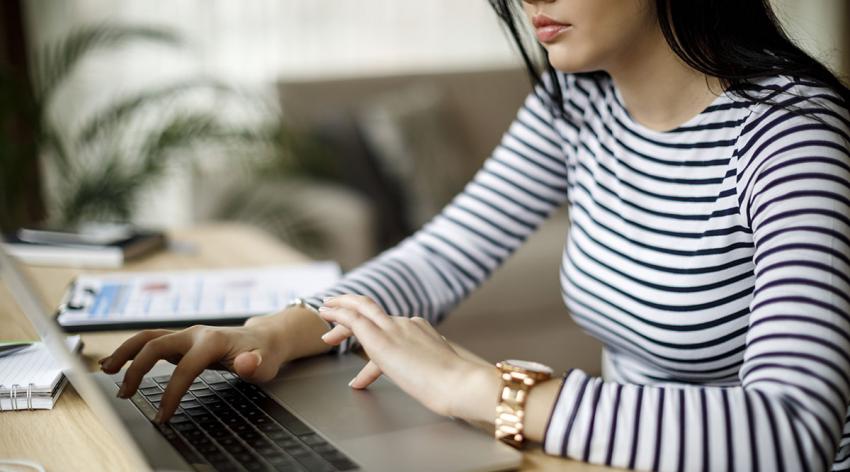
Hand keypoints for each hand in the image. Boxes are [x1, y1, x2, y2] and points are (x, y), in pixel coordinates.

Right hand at [100, 306, 331, 422]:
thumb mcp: (266, 363)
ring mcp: (186, 335)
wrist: (264, 338)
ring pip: (148, 338)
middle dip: (137, 369)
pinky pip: (151, 342)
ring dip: (125, 353)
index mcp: (212, 340)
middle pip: (156, 345)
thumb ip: (255, 364)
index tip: (163, 415)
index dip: (173, 392)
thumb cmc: (263, 353)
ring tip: (106, 371)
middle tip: (125, 394)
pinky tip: (115, 363)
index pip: (185, 367)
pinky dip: (131, 351)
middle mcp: (195, 333)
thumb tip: (245, 363)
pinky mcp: (181, 341)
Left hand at [319, 295, 500, 421]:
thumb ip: (430, 370)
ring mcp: (394, 329)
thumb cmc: (455, 386)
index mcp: (421, 330)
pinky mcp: (381, 340)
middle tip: (332, 314)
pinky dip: (338, 314)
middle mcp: (406, 324)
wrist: (459, 383)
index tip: (364, 346)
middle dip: (351, 310)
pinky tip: (325, 314)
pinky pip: (353, 319)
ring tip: (323, 312)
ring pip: (360, 309)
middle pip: (373, 311)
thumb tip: (430, 382)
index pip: (391, 327)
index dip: (374, 333)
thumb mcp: (440, 373)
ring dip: (340, 309)